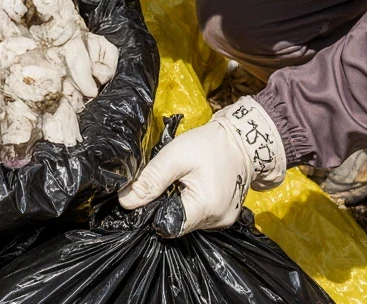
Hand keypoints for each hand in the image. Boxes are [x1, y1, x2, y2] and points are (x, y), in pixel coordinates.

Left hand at [117, 97, 286, 235]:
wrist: (241, 139)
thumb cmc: (208, 145)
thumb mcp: (175, 156)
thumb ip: (150, 181)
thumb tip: (125, 202)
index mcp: (206, 208)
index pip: (168, 226)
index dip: (153, 213)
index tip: (149, 196)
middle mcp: (218, 221)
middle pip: (178, 225)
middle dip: (165, 208)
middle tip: (166, 185)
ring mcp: (224, 221)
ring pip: (188, 222)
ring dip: (178, 207)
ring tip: (180, 185)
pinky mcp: (227, 216)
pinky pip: (200, 218)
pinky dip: (191, 206)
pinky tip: (191, 189)